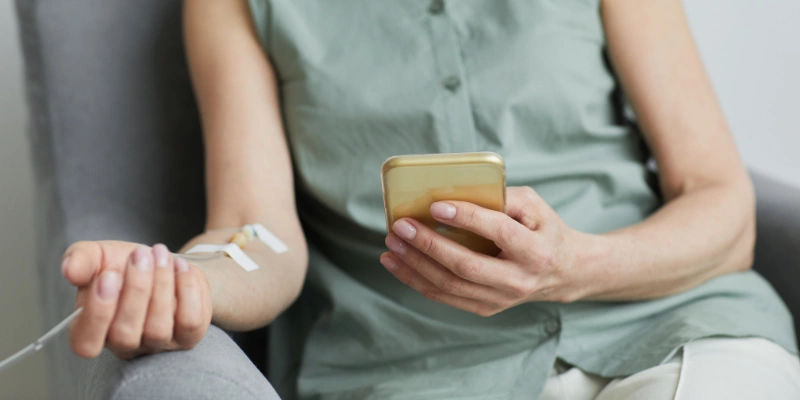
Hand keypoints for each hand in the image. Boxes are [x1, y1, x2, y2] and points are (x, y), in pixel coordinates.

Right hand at [61, 241, 211, 358]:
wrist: (163, 262)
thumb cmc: (123, 265)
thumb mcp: (97, 256)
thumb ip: (81, 260)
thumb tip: (69, 269)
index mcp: (91, 331)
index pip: (86, 343)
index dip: (97, 313)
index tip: (108, 275)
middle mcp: (124, 345)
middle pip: (125, 334)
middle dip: (135, 289)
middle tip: (141, 253)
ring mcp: (157, 345)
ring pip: (158, 328)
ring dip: (161, 284)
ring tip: (160, 254)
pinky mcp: (188, 337)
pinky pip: (190, 322)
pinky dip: (187, 289)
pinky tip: (180, 267)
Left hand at [380, 186, 586, 315]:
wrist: (564, 272)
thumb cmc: (543, 231)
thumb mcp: (535, 206)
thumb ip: (502, 196)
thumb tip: (457, 191)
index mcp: (535, 251)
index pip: (498, 232)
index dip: (466, 218)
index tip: (436, 205)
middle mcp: (518, 280)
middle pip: (466, 266)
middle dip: (428, 245)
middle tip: (401, 226)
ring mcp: (501, 299)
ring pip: (449, 285)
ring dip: (414, 265)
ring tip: (392, 243)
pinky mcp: (485, 308)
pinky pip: (444, 296)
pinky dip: (416, 280)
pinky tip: (397, 263)